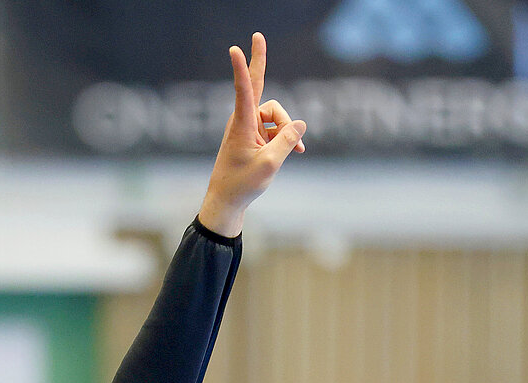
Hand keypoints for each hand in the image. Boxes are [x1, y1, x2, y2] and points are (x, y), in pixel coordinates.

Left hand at [197, 32, 306, 237]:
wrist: (226, 203)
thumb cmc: (243, 185)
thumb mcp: (270, 165)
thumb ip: (287, 141)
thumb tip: (300, 123)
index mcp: (241, 125)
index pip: (243, 90)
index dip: (242, 68)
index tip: (235, 49)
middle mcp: (242, 121)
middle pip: (259, 89)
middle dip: (260, 62)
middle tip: (257, 34)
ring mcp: (248, 128)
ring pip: (275, 115)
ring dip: (287, 129)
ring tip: (296, 151)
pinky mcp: (253, 136)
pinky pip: (274, 128)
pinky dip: (285, 137)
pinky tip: (298, 151)